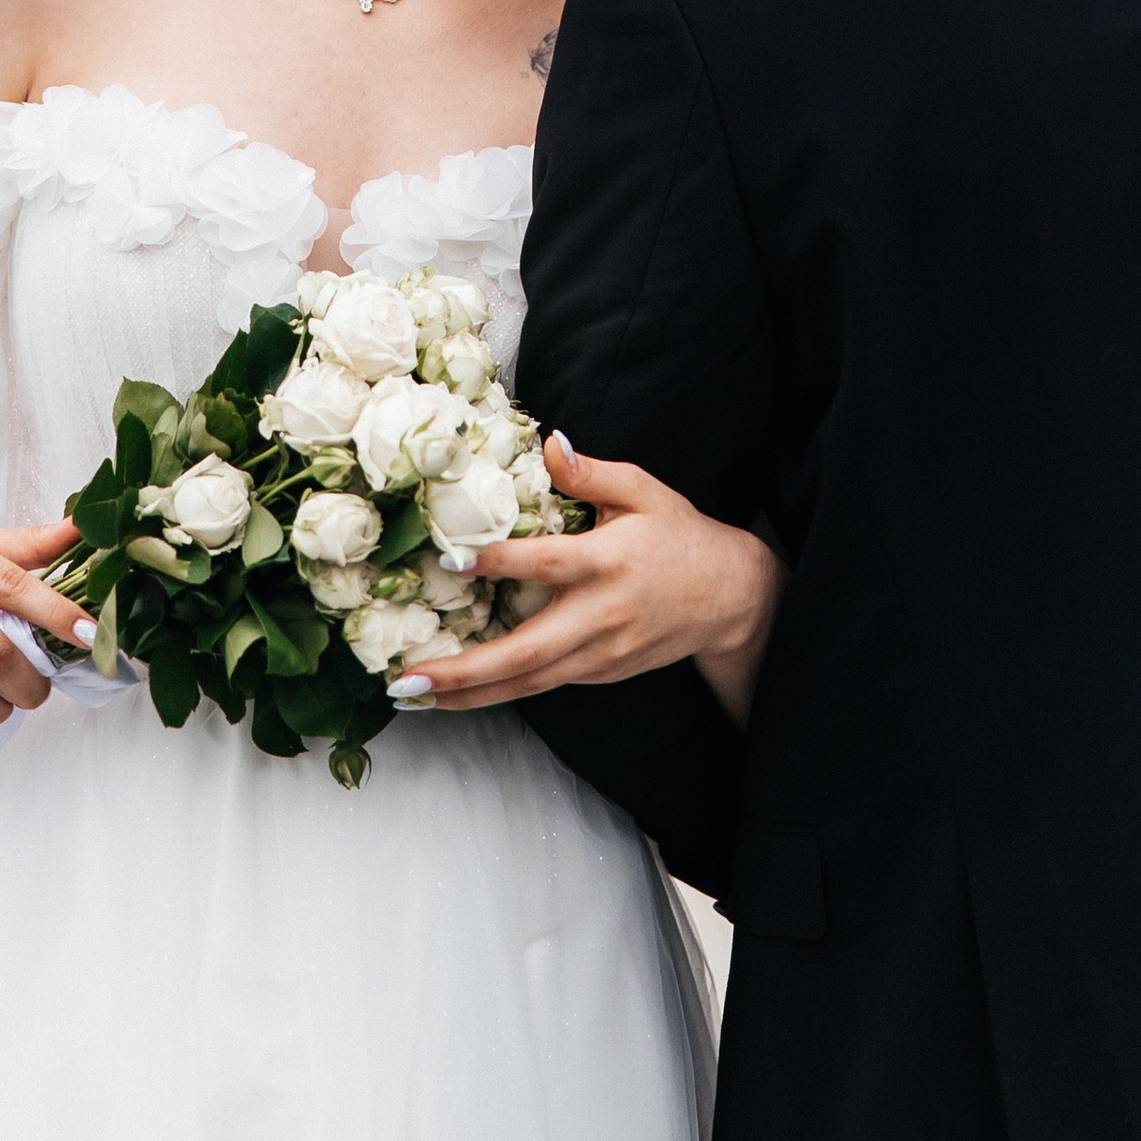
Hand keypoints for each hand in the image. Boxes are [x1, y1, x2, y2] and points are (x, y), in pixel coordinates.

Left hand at [411, 437, 784, 725]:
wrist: (731, 598)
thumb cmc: (680, 536)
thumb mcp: (644, 491)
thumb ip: (592, 472)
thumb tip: (548, 445)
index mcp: (607, 561)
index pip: (545, 562)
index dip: (498, 561)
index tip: (452, 559)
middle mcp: (600, 615)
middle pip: (525, 652)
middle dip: (464, 671)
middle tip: (408, 680)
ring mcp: (601, 653)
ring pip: (529, 682)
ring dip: (470, 695)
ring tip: (416, 696)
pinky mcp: (601, 672)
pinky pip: (544, 683)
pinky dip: (501, 691)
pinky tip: (461, 692)